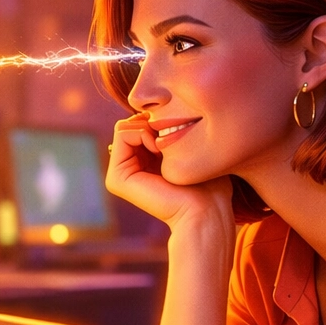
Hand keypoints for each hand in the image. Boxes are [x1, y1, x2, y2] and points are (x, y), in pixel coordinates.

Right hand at [106, 113, 234, 230]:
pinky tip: (159, 149)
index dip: (158, 119)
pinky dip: (142, 132)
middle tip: (170, 138)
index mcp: (143, 165)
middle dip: (150, 122)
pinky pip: (122, 134)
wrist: (205, 210)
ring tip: (166, 146)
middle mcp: (129, 170)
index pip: (139, 123)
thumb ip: (170, 132)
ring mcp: (120, 176)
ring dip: (148, 127)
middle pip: (129, 123)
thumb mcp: (188, 149)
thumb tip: (150, 114)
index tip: (178, 132)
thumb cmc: (208, 182)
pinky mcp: (117, 179)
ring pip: (124, 126)